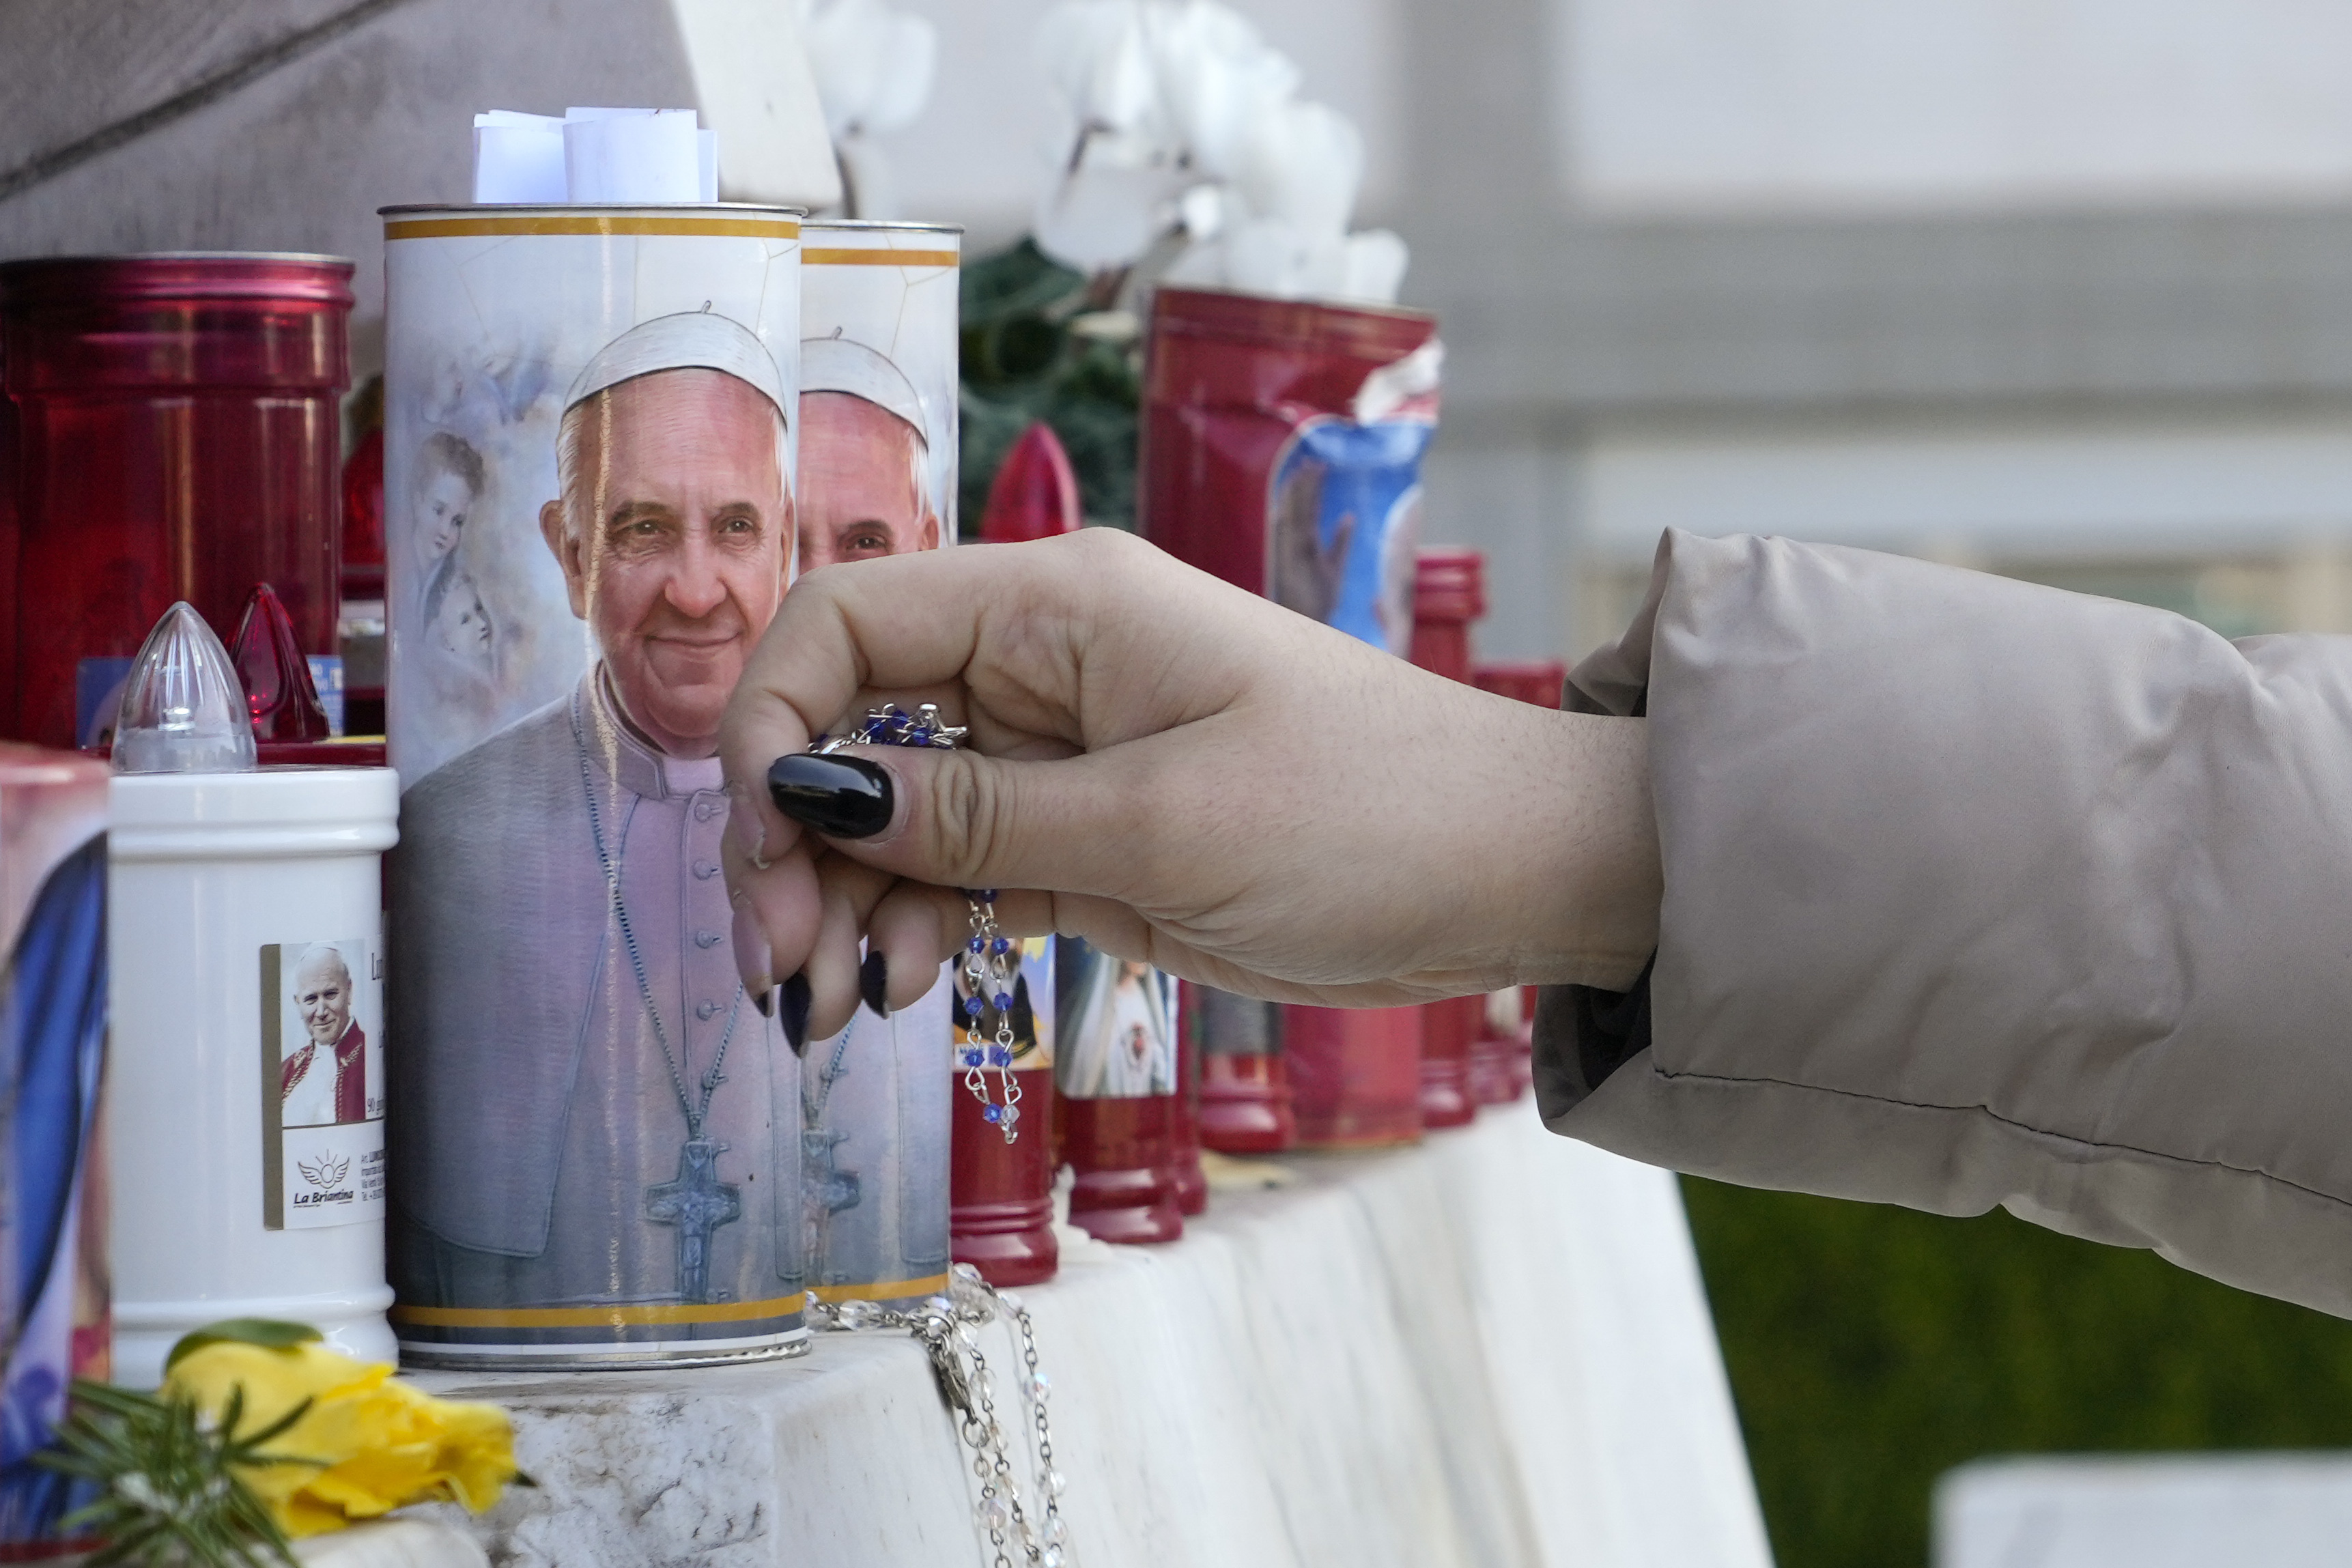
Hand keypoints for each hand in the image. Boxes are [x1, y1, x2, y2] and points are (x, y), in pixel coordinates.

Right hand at [719, 528, 1658, 1042]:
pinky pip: (959, 873)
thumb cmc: (1368, 814)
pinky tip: (896, 992)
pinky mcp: (1090, 840)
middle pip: (853, 726)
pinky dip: (913, 929)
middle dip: (793, 841)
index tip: (758, 843)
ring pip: (895, 816)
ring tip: (829, 1010)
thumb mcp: (1159, 824)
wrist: (1509, 875)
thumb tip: (808, 796)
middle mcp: (1044, 667)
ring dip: (843, 906)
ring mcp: (1064, 757)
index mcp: (1059, 605)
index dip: (772, 719)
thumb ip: (975, 818)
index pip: (850, 619)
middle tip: (779, 966)